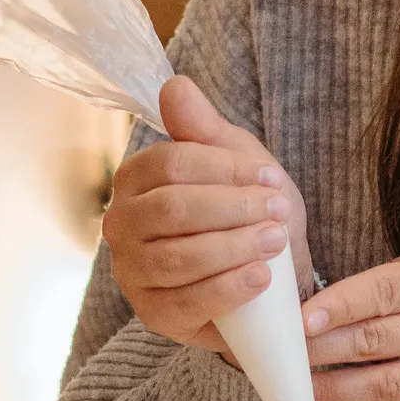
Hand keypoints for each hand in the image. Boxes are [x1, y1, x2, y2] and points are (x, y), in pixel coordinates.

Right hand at [102, 76, 311, 348]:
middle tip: (278, 209)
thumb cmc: (243, 212)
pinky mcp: (154, 315)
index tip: (269, 175)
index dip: (223, 168)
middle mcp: (121, 225)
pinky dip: (228, 288)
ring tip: (276, 240)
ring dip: (234, 247)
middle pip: (172, 209)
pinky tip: (261, 276)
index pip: (170, 164)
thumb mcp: (234, 162)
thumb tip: (175, 85)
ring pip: (178, 258)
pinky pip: (187, 302)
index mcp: (134, 180)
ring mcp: (133, 273)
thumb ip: (204, 128)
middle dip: (233, 208)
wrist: (264, 277)